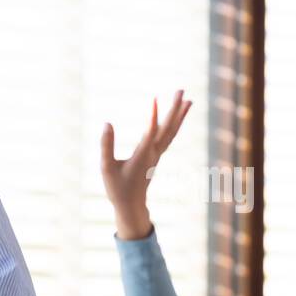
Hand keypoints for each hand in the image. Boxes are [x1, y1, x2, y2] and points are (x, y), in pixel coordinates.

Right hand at [100, 90, 190, 240]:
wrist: (131, 205)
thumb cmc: (117, 188)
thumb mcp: (106, 167)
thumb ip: (106, 145)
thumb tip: (107, 123)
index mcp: (142, 156)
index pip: (151, 132)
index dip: (154, 116)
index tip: (155, 98)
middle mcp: (153, 153)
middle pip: (168, 128)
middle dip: (174, 109)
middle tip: (181, 90)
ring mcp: (157, 154)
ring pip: (172, 132)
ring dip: (180, 115)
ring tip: (188, 100)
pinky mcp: (156, 156)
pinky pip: (170, 137)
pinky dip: (175, 125)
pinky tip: (177, 117)